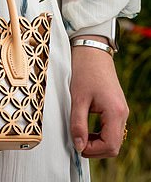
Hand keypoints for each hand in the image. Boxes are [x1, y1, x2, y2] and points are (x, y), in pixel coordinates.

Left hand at [70, 42, 128, 157]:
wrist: (92, 49)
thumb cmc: (84, 69)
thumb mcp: (77, 98)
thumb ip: (78, 124)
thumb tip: (78, 145)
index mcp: (115, 112)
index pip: (110, 145)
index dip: (93, 150)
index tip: (77, 145)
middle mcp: (122, 113)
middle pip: (114, 145)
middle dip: (95, 148)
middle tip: (77, 141)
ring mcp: (121, 110)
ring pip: (113, 138)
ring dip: (97, 141)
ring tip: (80, 134)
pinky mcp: (116, 107)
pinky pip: (111, 128)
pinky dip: (100, 133)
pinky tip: (86, 127)